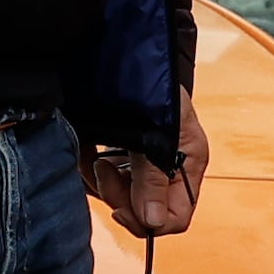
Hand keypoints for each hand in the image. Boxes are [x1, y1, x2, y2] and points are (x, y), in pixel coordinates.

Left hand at [89, 97, 211, 237]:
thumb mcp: (155, 132)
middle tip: (102, 168)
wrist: (124, 51)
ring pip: (118, 199)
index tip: (120, 206)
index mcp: (186, 167)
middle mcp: (166, 172)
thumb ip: (152, 177)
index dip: (147, 219)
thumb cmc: (151, 84)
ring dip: (99, 182)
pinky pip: (100, 182)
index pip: (175, 218)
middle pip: (143, 212)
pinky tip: (87, 149)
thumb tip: (153, 222)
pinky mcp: (118, 157)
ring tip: (94, 154)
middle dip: (118, 196)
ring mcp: (140, 165)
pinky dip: (88, 170)